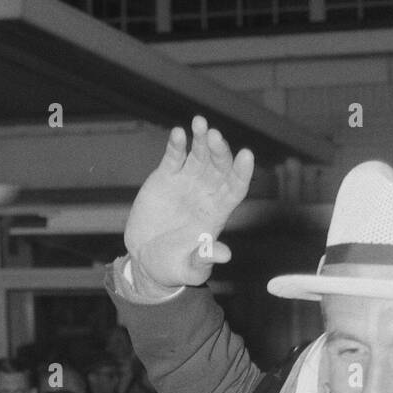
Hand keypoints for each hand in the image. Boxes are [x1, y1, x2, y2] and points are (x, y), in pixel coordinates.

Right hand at [124, 116, 254, 296]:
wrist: (146, 260)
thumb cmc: (174, 267)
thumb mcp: (190, 269)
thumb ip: (205, 259)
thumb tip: (224, 254)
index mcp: (217, 213)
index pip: (235, 188)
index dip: (241, 172)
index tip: (246, 155)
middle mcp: (206, 194)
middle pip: (219, 167)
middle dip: (219, 151)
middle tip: (214, 136)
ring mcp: (187, 183)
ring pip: (199, 155)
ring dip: (201, 139)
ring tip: (200, 124)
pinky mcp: (165, 177)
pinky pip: (174, 156)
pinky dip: (177, 144)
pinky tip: (178, 133)